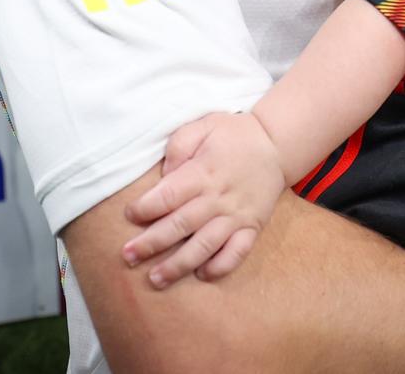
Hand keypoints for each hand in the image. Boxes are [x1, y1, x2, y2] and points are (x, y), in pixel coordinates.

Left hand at [121, 112, 286, 287]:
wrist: (276, 145)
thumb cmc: (233, 135)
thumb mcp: (203, 126)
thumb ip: (179, 146)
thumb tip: (164, 174)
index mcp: (203, 172)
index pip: (168, 195)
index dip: (145, 208)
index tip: (129, 215)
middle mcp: (218, 198)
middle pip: (180, 225)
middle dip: (151, 243)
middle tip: (128, 256)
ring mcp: (237, 215)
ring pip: (205, 245)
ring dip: (179, 264)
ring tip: (156, 279)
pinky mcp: (252, 227)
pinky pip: (237, 253)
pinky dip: (220, 266)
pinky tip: (202, 274)